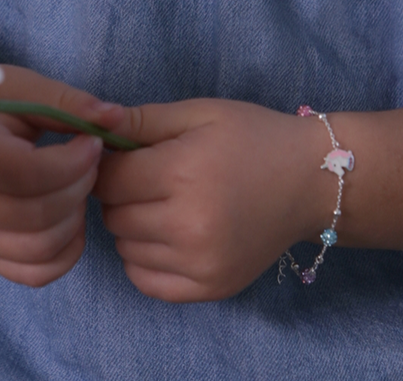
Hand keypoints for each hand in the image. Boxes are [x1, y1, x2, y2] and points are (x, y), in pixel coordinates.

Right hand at [0, 65, 123, 286]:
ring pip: (41, 248)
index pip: (26, 173)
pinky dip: (66, 250)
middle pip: (39, 215)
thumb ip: (69, 103)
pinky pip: (35, 273)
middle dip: (80, 185)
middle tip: (88, 160)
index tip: (93, 140)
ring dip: (76, 216)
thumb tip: (116, 117)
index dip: (73, 162)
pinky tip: (71, 216)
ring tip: (77, 184)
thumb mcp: (24, 89)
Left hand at [94, 99, 331, 301]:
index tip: (125, 157)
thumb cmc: (252, 138)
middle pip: (113, 215)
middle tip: (149, 178)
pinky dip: (144, 258)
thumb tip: (91, 128)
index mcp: (183, 173)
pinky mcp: (212, 289)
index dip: (108, 165)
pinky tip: (168, 235)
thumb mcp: (199, 113)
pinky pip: (145, 281)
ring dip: (132, 226)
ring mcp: (201, 264)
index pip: (108, 179)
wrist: (311, 181)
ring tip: (164, 204)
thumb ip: (140, 120)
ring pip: (125, 248)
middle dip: (120, 194)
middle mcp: (189, 225)